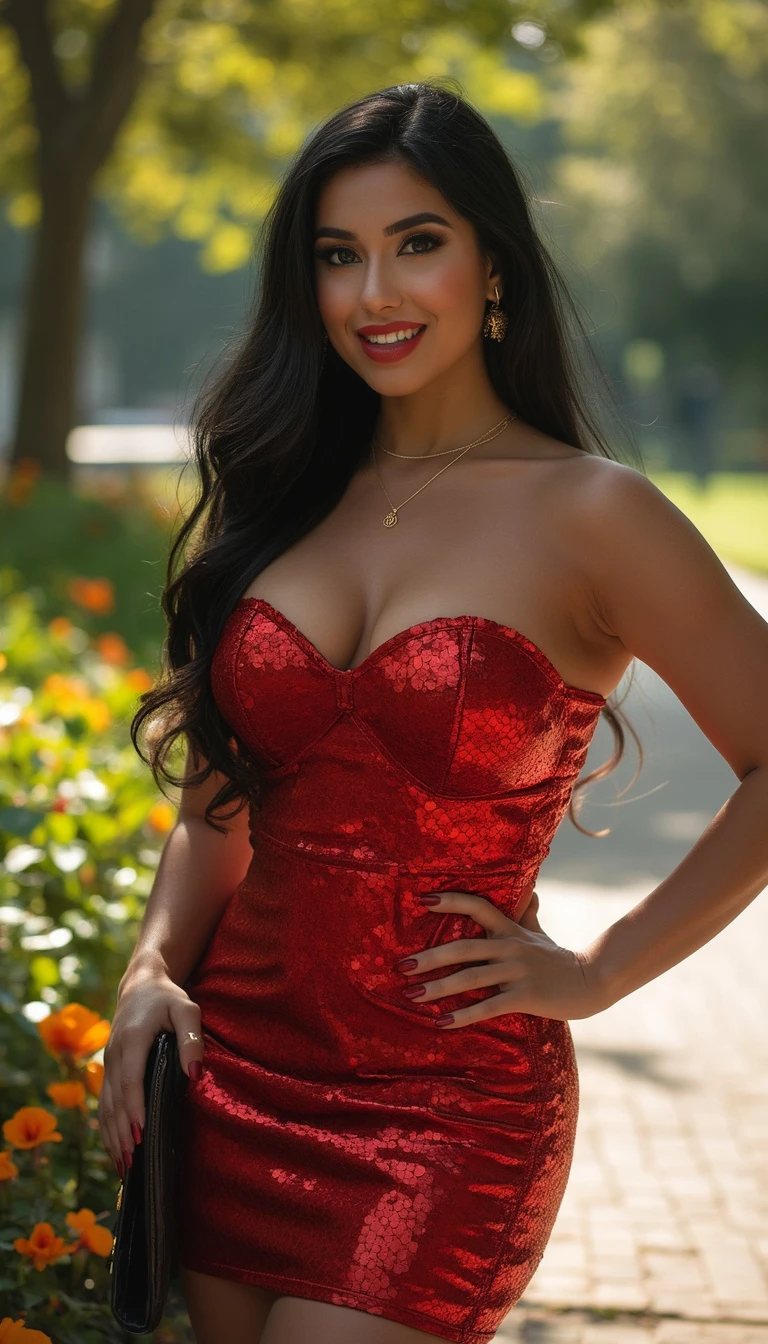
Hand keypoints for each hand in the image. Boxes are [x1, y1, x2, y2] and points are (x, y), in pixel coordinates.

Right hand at [98, 966, 203, 1178]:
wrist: (140, 985)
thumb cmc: (168, 998)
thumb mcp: (187, 1009)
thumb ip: (192, 1038)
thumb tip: (194, 1074)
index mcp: (132, 1039)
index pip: (130, 1080)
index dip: (134, 1109)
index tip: (142, 1135)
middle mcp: (114, 1053)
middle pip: (114, 1100)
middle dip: (121, 1133)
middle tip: (132, 1164)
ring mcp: (108, 1062)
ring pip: (105, 1105)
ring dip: (112, 1136)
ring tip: (123, 1167)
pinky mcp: (108, 1069)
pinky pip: (105, 1102)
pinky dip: (107, 1127)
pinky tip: (115, 1148)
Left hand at [396, 890, 605, 1027]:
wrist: (591, 981)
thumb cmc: (558, 959)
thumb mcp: (539, 934)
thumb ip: (527, 915)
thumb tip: (530, 891)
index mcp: (510, 929)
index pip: (477, 906)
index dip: (450, 901)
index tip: (421, 900)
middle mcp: (510, 947)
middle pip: (463, 947)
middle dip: (430, 957)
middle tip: (401, 966)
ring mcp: (517, 971)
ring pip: (470, 978)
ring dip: (438, 987)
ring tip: (412, 995)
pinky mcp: (524, 996)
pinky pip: (488, 1006)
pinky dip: (463, 1015)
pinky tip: (441, 1022)